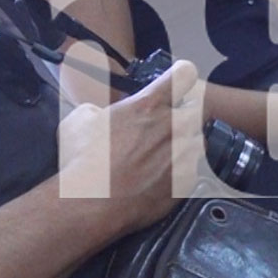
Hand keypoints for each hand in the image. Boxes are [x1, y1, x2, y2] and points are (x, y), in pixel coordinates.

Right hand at [57, 60, 202, 234]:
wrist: (90, 203)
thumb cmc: (82, 160)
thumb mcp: (79, 119)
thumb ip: (99, 109)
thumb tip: (99, 114)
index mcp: (149, 105)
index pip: (185, 74)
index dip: (181, 76)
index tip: (176, 83)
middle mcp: (173, 126)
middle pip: (198, 110)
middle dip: (185, 115)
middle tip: (166, 127)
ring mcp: (183, 155)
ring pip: (198, 141)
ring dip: (185, 144)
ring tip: (163, 157)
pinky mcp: (186, 182)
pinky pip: (193, 170)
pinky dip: (181, 173)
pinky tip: (160, 179)